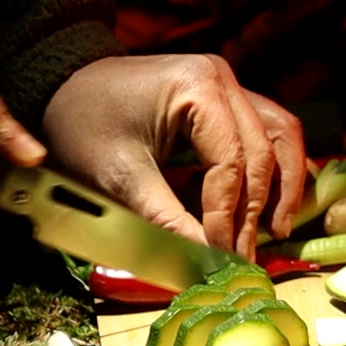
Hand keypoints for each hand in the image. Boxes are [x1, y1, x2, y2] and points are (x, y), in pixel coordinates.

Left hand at [40, 54, 305, 256]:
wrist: (61, 88)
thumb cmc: (83, 126)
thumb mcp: (119, 178)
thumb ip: (166, 221)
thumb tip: (203, 266)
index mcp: (196, 87)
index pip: (230, 161)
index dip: (228, 215)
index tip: (221, 256)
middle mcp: (222, 79)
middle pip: (262, 151)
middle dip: (254, 209)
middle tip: (245, 256)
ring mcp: (228, 85)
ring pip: (280, 135)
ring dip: (283, 184)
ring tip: (276, 229)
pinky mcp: (226, 98)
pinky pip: (269, 129)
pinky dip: (276, 166)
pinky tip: (275, 201)